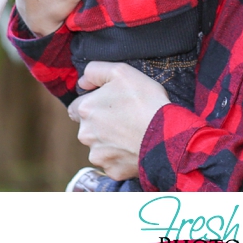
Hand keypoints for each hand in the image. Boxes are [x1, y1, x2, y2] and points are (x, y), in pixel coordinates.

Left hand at [68, 62, 169, 180]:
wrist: (165, 135)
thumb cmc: (145, 101)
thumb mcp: (121, 71)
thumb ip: (95, 71)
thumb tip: (82, 82)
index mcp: (85, 109)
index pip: (77, 106)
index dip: (94, 103)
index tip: (111, 103)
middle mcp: (85, 134)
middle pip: (88, 127)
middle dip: (101, 123)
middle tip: (125, 117)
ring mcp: (98, 155)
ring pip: (99, 146)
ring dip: (110, 141)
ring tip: (132, 132)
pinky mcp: (111, 171)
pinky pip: (113, 162)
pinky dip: (121, 156)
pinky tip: (135, 147)